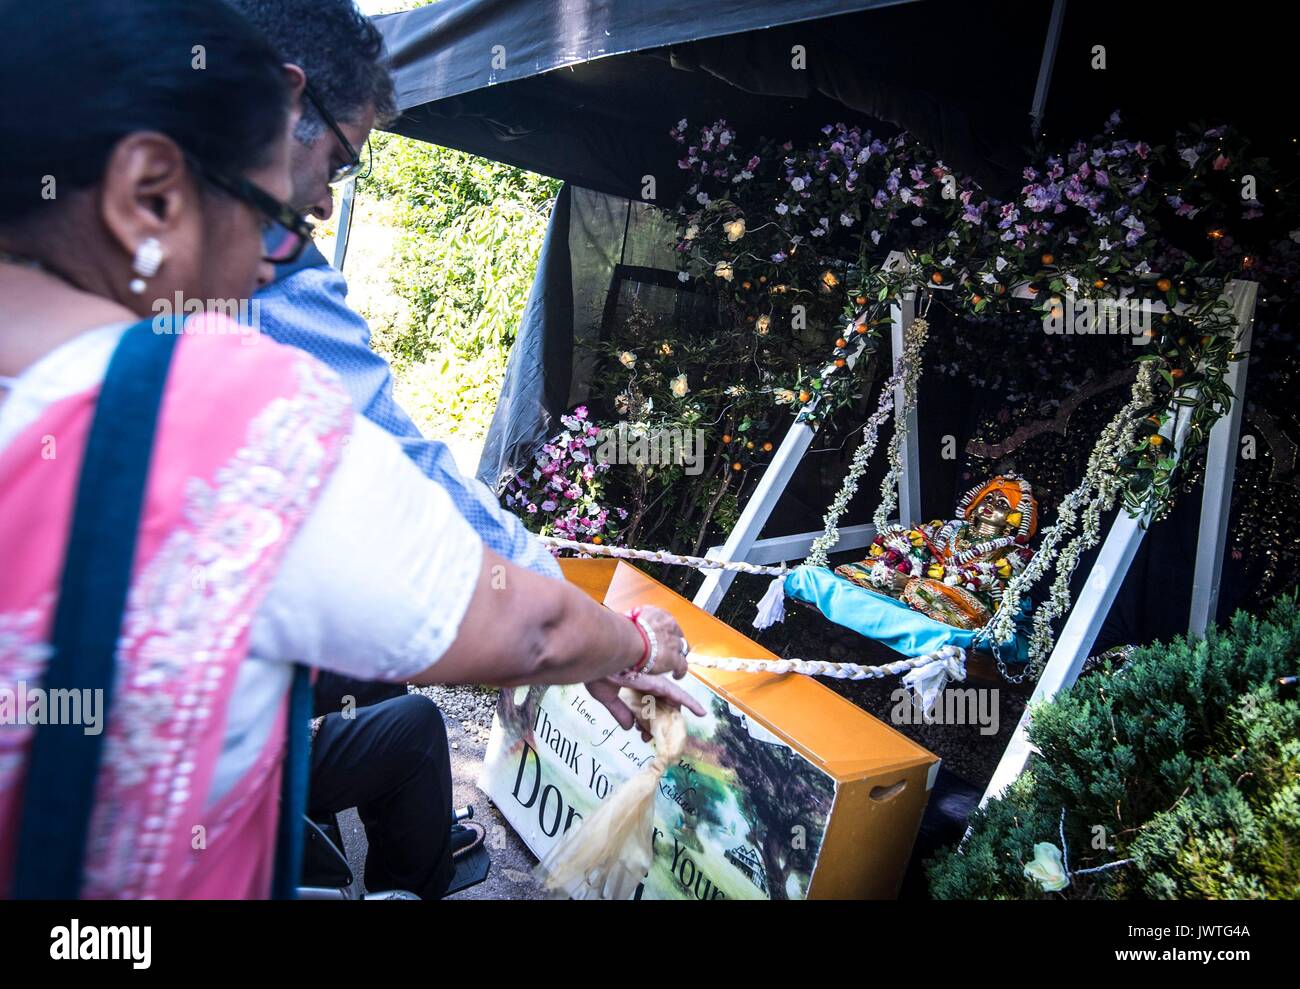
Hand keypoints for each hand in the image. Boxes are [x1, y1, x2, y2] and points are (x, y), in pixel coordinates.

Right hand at [585, 672, 705, 740]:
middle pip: (659, 705)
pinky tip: (700, 713)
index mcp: (633, 683)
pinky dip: (690, 703)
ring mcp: (654, 682)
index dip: (645, 720)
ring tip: (665, 736)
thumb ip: (619, 711)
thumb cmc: (598, 671)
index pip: (646, 703)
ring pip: (670, 703)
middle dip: (656, 723)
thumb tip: (628, 727)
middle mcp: (647, 682)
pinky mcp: (660, 684)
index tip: (640, 733)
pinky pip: (679, 695)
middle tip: (649, 738)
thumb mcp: (607, 695)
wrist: (598, 655)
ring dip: (668, 720)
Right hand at [632, 605, 689, 678]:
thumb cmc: (625, 630)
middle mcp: (669, 626)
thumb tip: (630, 621)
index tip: (660, 634)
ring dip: (677, 654)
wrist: (629, 640)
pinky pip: (683, 666)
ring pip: (683, 648)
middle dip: (674, 641)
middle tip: (666, 648)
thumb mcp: (631, 618)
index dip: (664, 630)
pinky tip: (676, 675)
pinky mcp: (675, 659)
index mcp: (659, 615)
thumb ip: (635, 621)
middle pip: (677, 634)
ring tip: (671, 661)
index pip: (667, 620)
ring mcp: (674, 643)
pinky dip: (680, 671)